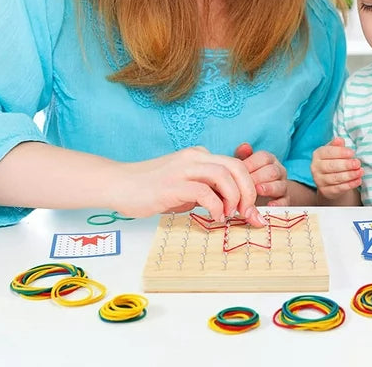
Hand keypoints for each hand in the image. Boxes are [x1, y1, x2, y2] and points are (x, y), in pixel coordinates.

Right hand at [109, 146, 266, 226]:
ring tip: (230, 214)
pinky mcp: (172, 185)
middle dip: (248, 192)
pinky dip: (215, 205)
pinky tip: (214, 216)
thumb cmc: (150, 189)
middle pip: (236, 167)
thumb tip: (229, 206)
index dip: (249, 187)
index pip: (235, 165)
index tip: (253, 210)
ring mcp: (183, 169)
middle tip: (248, 213)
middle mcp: (194, 157)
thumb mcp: (183, 186)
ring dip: (234, 197)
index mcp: (199, 156)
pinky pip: (204, 191)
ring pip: (224, 175)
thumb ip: (205, 190)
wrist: (118, 184)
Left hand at [234, 143, 288, 206]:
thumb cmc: (250, 177)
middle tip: (244, 183)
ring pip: (280, 185)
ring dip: (268, 188)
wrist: (263, 196)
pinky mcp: (285, 201)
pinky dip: (278, 204)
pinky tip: (269, 206)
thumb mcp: (245, 166)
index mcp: (269, 160)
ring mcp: (283, 186)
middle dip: (258, 177)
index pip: (264, 157)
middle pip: (272, 171)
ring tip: (257, 191)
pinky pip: (285, 202)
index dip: (251, 163)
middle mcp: (279, 171)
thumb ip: (243, 156)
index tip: (239, 171)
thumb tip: (244, 146)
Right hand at [311, 137, 362, 199]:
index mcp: (317, 155)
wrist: (329, 182)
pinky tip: (358, 180)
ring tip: (360, 172)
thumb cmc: (333, 162)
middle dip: (346, 165)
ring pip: (335, 178)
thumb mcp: (334, 152)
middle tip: (357, 163)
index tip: (352, 153)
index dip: (340, 152)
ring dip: (350, 175)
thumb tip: (339, 140)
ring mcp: (319, 180)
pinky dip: (349, 185)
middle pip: (331, 166)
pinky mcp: (324, 191)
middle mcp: (315, 167)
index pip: (328, 152)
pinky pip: (338, 188)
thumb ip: (337, 146)